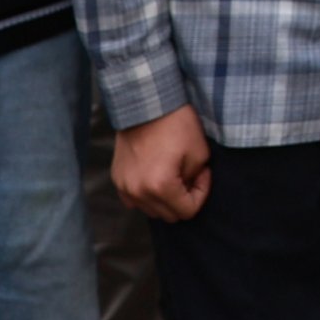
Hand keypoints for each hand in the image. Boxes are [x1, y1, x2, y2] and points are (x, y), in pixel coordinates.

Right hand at [112, 105, 212, 223]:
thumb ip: (196, 180)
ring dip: (165, 199)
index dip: (201, 194)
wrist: (147, 104)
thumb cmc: (176, 125)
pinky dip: (147, 194)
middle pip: (168, 215)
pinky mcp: (117, 179)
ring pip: (151, 210)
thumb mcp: (199, 153)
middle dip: (183, 198)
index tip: (203, 174)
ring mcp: (124, 187)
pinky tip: (156, 175)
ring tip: (173, 173)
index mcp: (160, 187)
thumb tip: (189, 188)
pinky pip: (135, 200)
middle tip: (190, 175)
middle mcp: (138, 193)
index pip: (187, 211)